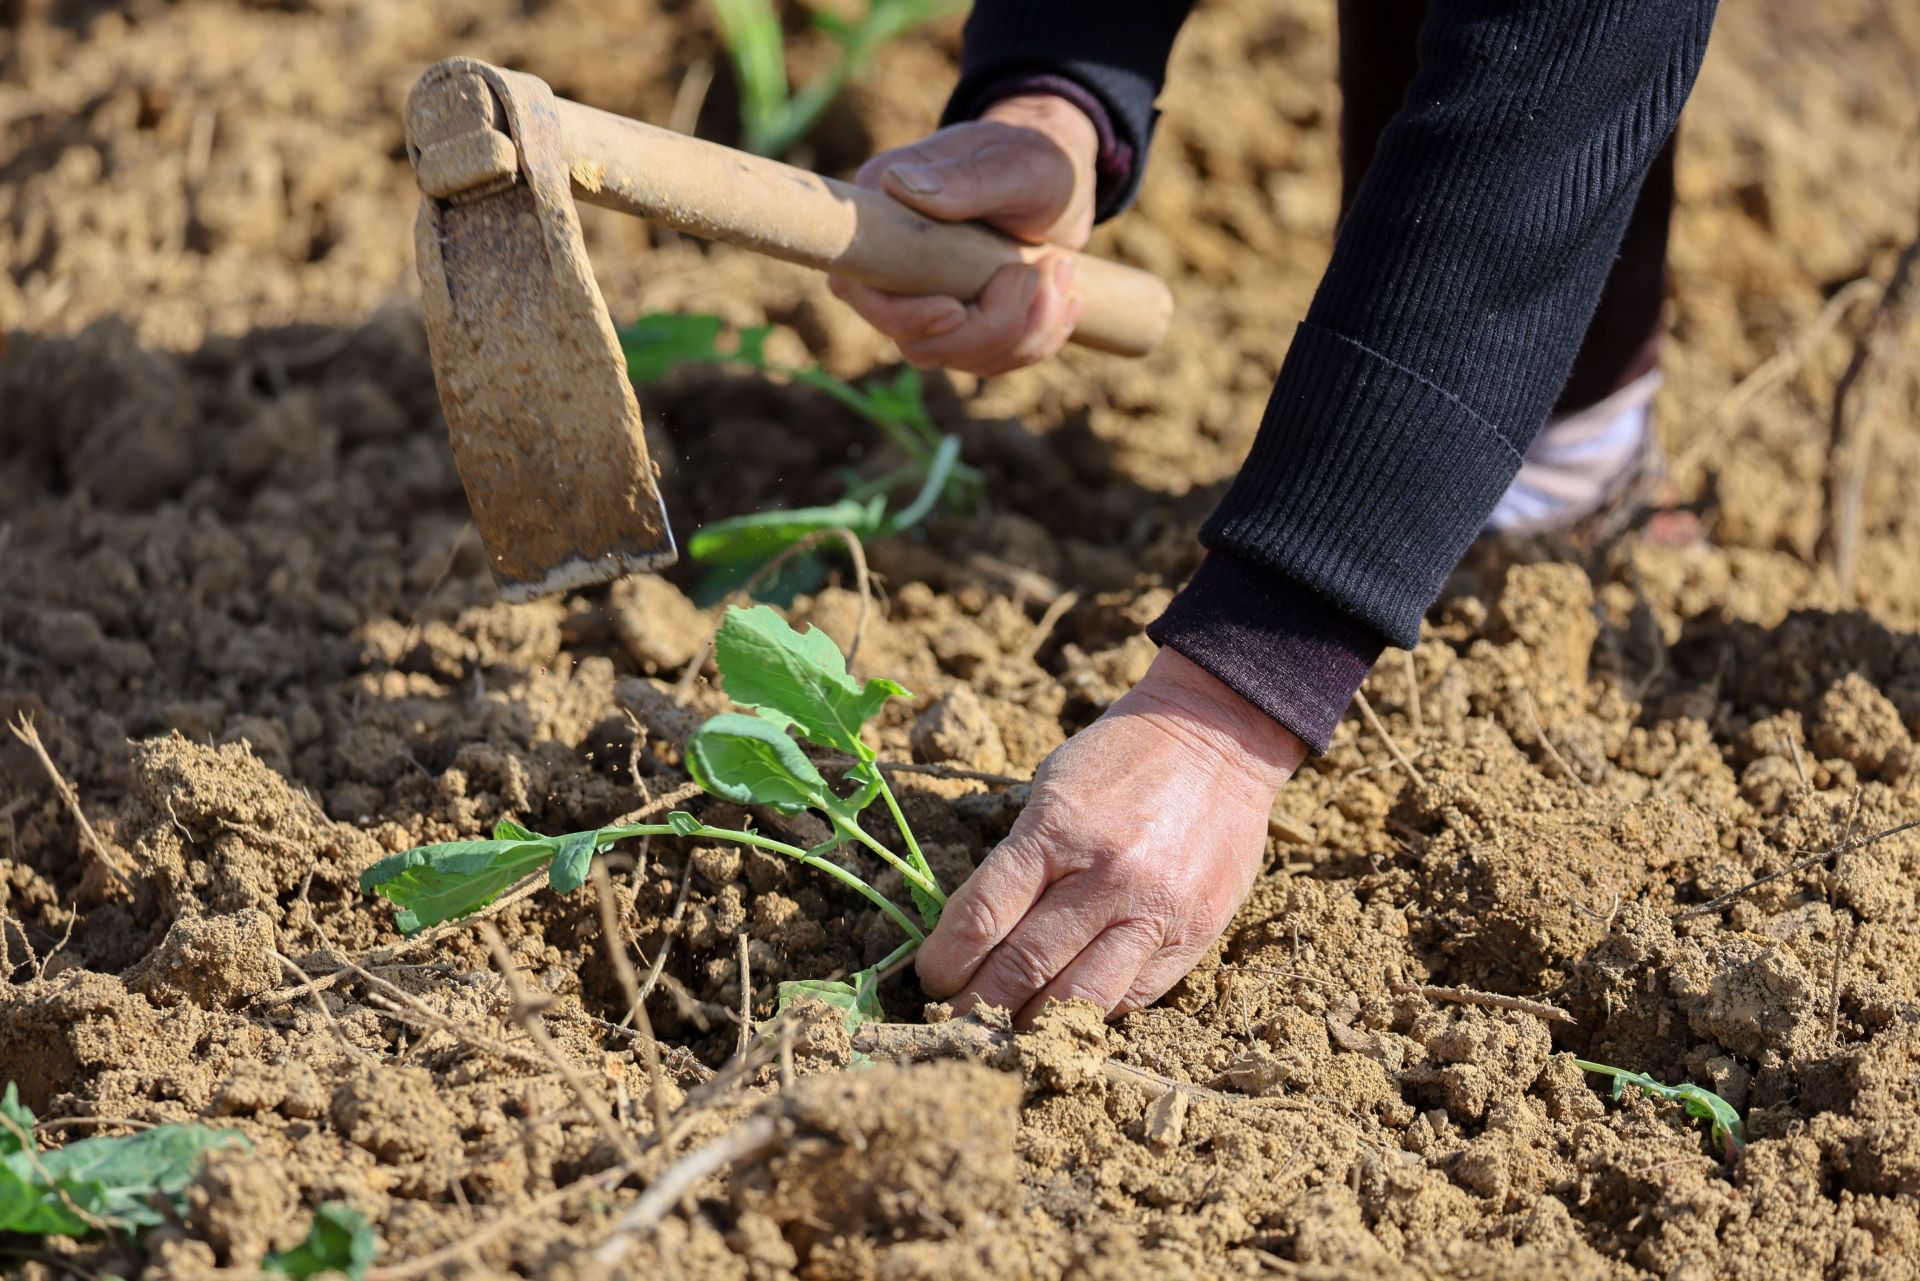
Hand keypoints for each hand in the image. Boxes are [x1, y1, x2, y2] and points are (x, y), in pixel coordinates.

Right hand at [829, 94, 1099, 375]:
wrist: (1063, 174)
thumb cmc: (1034, 153)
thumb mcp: (1013, 162)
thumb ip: (965, 177)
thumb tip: (899, 184)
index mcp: (885, 215)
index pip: (859, 289)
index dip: (903, 316)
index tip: (957, 309)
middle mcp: (894, 266)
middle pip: (916, 341)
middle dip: (988, 327)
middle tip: (1039, 275)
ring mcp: (927, 299)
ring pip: (958, 356)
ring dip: (1024, 332)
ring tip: (1063, 271)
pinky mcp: (964, 323)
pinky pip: (990, 360)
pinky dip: (1037, 339)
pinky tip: (1068, 298)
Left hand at [916, 648, 1307, 1024]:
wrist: (1220, 738)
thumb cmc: (1121, 759)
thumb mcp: (1053, 788)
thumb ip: (1019, 861)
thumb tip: (971, 933)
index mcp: (1058, 829)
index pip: (982, 916)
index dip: (945, 960)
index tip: (931, 975)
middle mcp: (1106, 876)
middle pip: (1023, 968)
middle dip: (975, 1007)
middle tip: (949, 1021)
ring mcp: (1155, 911)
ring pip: (1078, 999)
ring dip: (1028, 1026)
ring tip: (1001, 1033)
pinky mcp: (1193, 935)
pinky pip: (1131, 997)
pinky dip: (1088, 1013)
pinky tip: (1062, 1012)